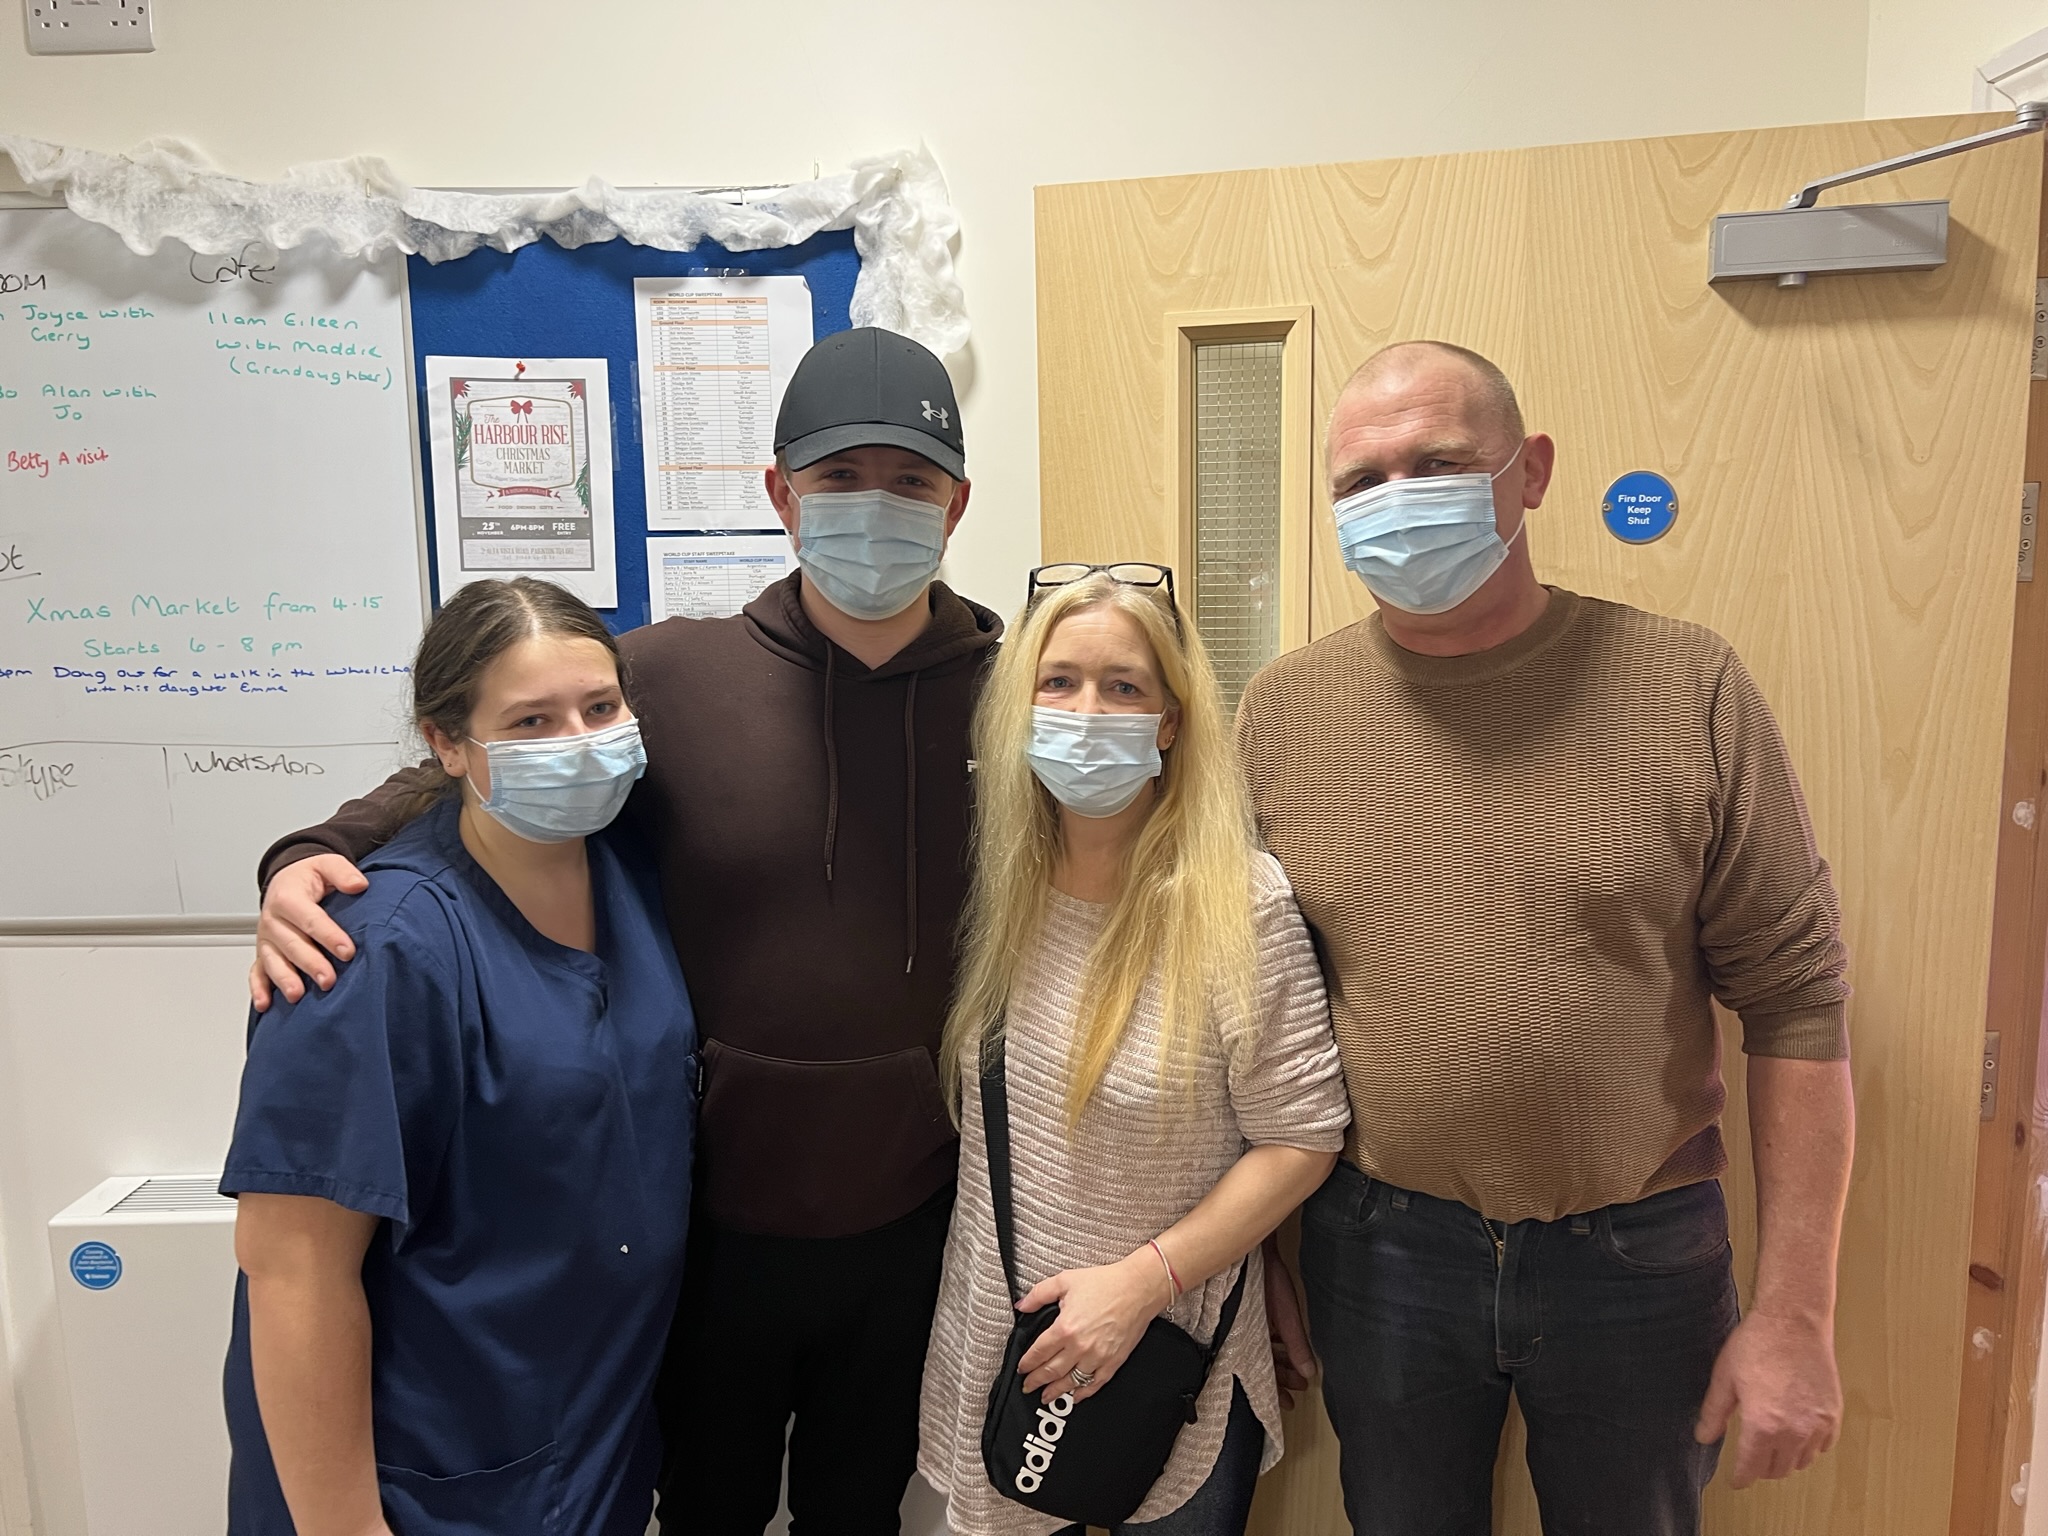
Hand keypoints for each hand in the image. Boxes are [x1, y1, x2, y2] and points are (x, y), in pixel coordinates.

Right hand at [249, 855, 368, 1010]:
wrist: (285, 879)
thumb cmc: (308, 876)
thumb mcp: (327, 864)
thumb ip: (342, 872)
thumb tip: (359, 885)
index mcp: (288, 897)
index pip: (310, 919)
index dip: (329, 935)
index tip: (347, 951)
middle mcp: (273, 920)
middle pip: (291, 944)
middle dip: (310, 963)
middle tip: (328, 979)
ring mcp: (266, 939)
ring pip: (273, 961)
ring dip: (284, 979)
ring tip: (297, 995)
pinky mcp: (263, 953)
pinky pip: (256, 972)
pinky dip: (259, 989)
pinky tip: (266, 1004)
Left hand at [1015, 1251, 1172, 1404]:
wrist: (1137, 1288)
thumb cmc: (1105, 1283)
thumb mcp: (1065, 1280)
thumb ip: (1039, 1294)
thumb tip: (1021, 1306)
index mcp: (1065, 1328)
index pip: (1039, 1353)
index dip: (1027, 1364)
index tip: (1021, 1368)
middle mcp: (1079, 1347)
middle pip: (1051, 1371)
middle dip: (1036, 1381)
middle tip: (1028, 1387)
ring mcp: (1097, 1357)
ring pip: (1070, 1382)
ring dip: (1055, 1391)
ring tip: (1046, 1396)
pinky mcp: (1113, 1362)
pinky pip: (1095, 1384)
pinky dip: (1083, 1393)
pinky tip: (1076, 1396)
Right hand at [1261, 1238, 1315, 1410]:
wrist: (1251, 1245)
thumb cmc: (1265, 1277)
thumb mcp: (1285, 1312)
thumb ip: (1296, 1342)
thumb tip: (1309, 1372)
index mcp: (1247, 1337)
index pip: (1261, 1372)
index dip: (1275, 1389)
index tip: (1288, 1402)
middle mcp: (1245, 1332)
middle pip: (1262, 1362)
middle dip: (1281, 1375)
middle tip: (1298, 1386)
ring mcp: (1247, 1321)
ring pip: (1263, 1348)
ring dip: (1280, 1359)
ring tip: (1298, 1370)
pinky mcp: (1251, 1310)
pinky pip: (1262, 1334)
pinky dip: (1275, 1342)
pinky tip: (1285, 1343)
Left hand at [1694, 1310, 1841, 1486]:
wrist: (1793, 1322)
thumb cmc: (1757, 1345)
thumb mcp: (1725, 1378)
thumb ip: (1714, 1413)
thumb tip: (1704, 1437)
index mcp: (1762, 1425)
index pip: (1751, 1468)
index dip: (1741, 1477)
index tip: (1737, 1480)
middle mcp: (1793, 1431)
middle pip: (1778, 1469)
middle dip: (1762, 1468)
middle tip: (1752, 1459)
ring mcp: (1817, 1425)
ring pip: (1802, 1461)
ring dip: (1786, 1459)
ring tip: (1773, 1446)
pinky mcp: (1833, 1415)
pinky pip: (1823, 1446)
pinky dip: (1809, 1448)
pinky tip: (1797, 1434)